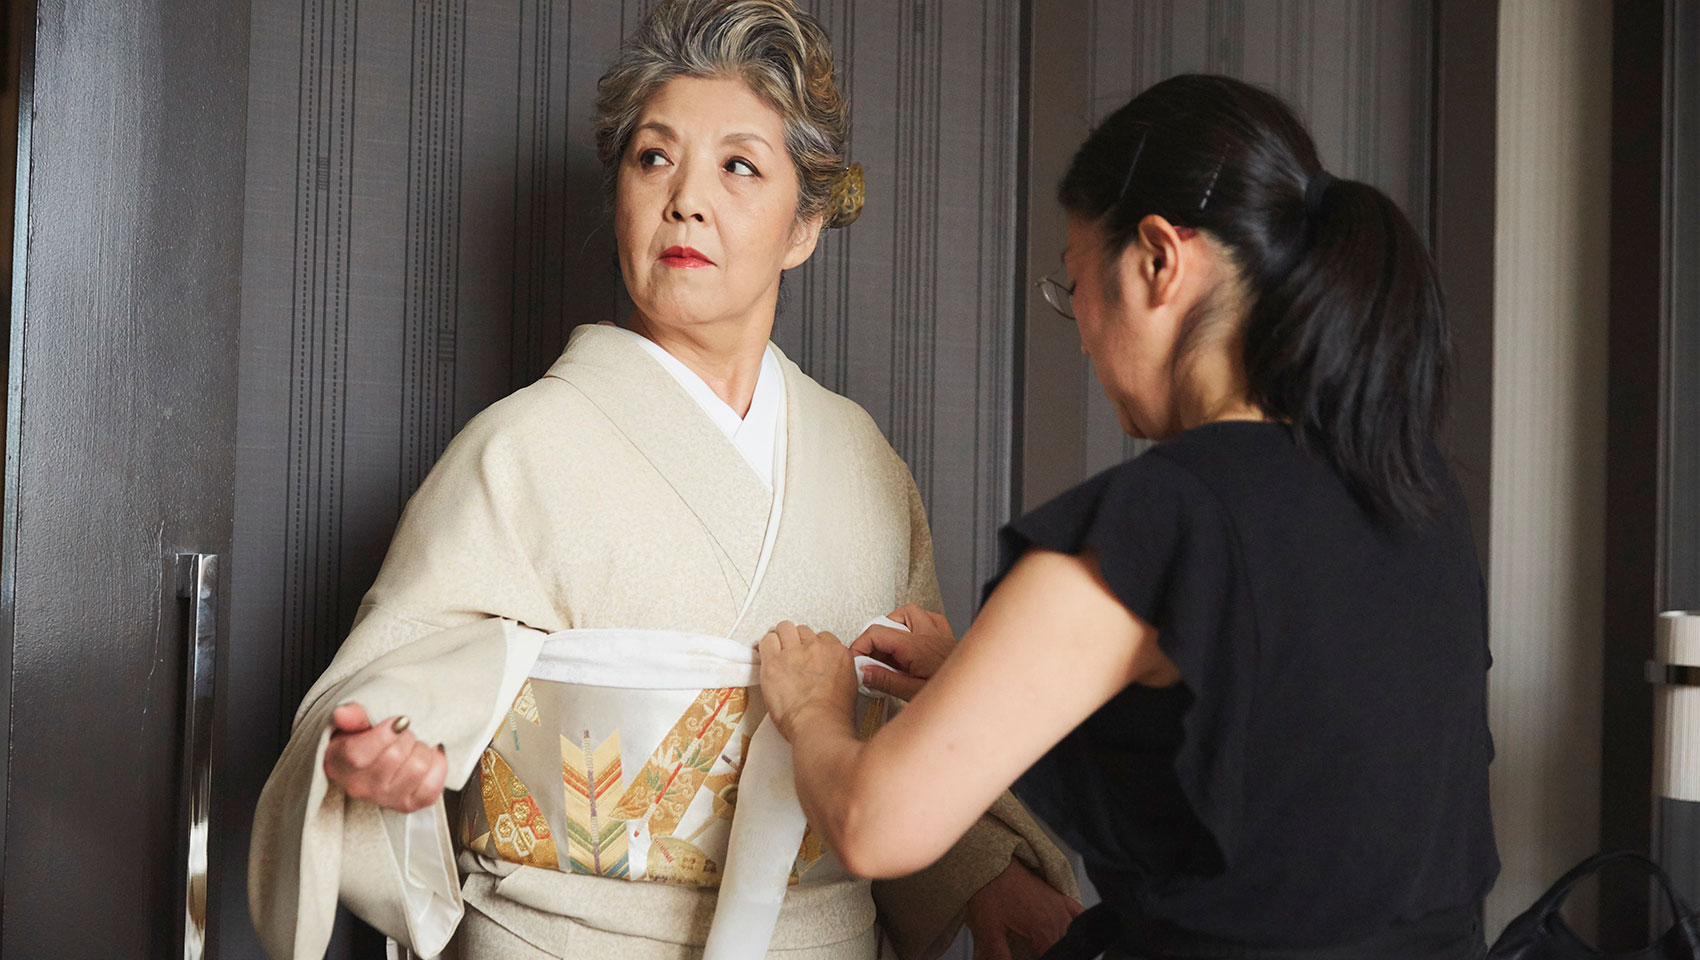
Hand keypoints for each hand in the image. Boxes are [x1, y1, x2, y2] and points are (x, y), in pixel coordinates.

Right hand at [322, 702, 448, 812]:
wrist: (377, 762)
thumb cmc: (364, 738)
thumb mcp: (354, 722)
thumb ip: (352, 715)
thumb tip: (343, 713)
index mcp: (339, 764)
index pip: (358, 754)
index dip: (384, 734)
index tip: (398, 721)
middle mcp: (360, 787)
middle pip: (394, 756)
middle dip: (406, 736)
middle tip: (404, 733)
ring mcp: (385, 799)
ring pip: (417, 768)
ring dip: (422, 750)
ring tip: (414, 747)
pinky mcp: (409, 805)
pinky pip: (433, 785)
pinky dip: (436, 766)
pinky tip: (427, 759)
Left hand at [758, 621, 856, 741]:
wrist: (817, 725)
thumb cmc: (832, 716)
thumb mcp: (848, 688)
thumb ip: (836, 671)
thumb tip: (827, 672)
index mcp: (838, 654)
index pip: (824, 637)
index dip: (814, 648)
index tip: (809, 657)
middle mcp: (817, 648)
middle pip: (803, 631)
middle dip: (797, 642)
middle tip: (793, 656)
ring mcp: (794, 653)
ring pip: (785, 628)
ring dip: (782, 639)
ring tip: (779, 653)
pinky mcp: (774, 661)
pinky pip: (767, 640)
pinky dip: (766, 647)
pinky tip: (768, 657)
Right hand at [849, 603, 957, 699]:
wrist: (979, 691)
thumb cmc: (952, 695)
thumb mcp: (912, 693)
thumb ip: (885, 680)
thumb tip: (864, 672)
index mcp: (915, 646)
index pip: (876, 633)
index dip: (860, 645)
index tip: (856, 659)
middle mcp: (927, 634)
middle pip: (890, 619)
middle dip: (875, 637)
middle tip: (870, 657)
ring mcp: (938, 632)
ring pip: (910, 612)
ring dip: (895, 625)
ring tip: (888, 645)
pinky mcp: (947, 635)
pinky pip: (929, 617)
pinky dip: (916, 624)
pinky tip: (912, 639)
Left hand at [963, 860, 1083, 959]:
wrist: (990, 864)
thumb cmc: (988, 894)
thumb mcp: (988, 931)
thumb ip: (999, 956)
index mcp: (1042, 931)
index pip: (1053, 957)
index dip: (1044, 959)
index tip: (1032, 955)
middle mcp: (1057, 920)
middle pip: (1063, 949)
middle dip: (1051, 952)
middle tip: (1035, 949)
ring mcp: (1061, 907)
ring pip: (1072, 935)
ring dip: (1063, 945)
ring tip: (1047, 946)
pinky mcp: (1060, 897)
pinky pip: (1080, 914)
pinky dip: (1078, 926)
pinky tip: (1072, 934)